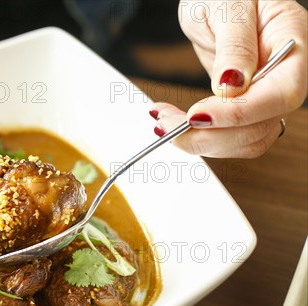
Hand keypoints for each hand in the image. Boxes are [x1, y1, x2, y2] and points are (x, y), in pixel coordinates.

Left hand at [151, 0, 306, 157]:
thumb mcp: (227, 6)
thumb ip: (234, 44)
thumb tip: (232, 86)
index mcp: (291, 41)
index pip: (281, 93)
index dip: (239, 113)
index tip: (196, 116)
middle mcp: (284, 73)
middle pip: (261, 126)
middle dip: (211, 134)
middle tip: (166, 123)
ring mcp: (264, 93)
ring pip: (244, 139)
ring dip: (201, 141)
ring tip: (164, 121)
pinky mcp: (243, 104)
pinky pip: (228, 134)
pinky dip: (199, 135)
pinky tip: (174, 121)